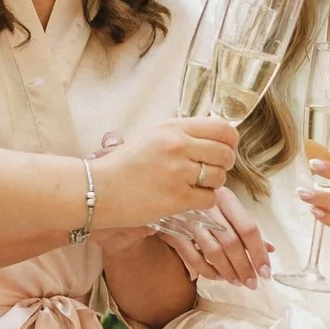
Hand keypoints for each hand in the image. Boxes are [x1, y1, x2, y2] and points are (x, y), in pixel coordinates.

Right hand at [93, 114, 236, 231]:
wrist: (99, 189)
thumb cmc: (124, 164)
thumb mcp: (152, 136)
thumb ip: (181, 134)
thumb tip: (214, 136)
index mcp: (173, 128)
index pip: (222, 128)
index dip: (230, 141)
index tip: (225, 148)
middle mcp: (178, 146)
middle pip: (226, 153)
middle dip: (224, 164)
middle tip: (211, 170)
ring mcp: (178, 172)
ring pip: (220, 177)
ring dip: (212, 184)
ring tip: (195, 185)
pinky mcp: (178, 197)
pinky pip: (209, 199)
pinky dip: (203, 200)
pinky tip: (188, 198)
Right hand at [163, 184, 270, 288]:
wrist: (165, 193)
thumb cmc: (202, 204)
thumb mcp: (225, 208)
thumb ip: (245, 228)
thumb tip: (270, 249)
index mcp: (225, 198)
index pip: (248, 229)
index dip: (259, 253)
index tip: (265, 272)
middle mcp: (208, 206)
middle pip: (232, 243)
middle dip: (244, 267)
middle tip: (251, 283)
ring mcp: (188, 219)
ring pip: (213, 252)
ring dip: (228, 271)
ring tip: (237, 281)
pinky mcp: (173, 230)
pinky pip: (192, 256)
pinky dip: (206, 270)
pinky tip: (217, 276)